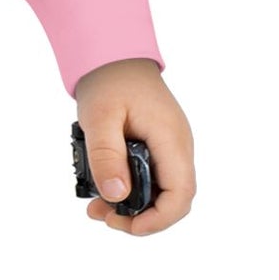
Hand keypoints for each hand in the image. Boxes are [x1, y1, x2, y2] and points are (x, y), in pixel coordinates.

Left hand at [72, 58, 195, 235]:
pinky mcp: (158, 145)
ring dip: (134, 204)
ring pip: (162, 190)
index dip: (158, 220)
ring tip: (97, 206)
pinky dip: (132, 187)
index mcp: (171, 139)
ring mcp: (170, 146)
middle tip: (103, 216)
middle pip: (173, 198)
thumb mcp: (99, 117)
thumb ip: (106, 155)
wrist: (112, 54)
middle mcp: (178, 146)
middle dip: (141, 217)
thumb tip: (116, 196)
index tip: (128, 226)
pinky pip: (153, 175)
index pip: (181, 195)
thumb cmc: (109, 80)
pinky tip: (106, 188)